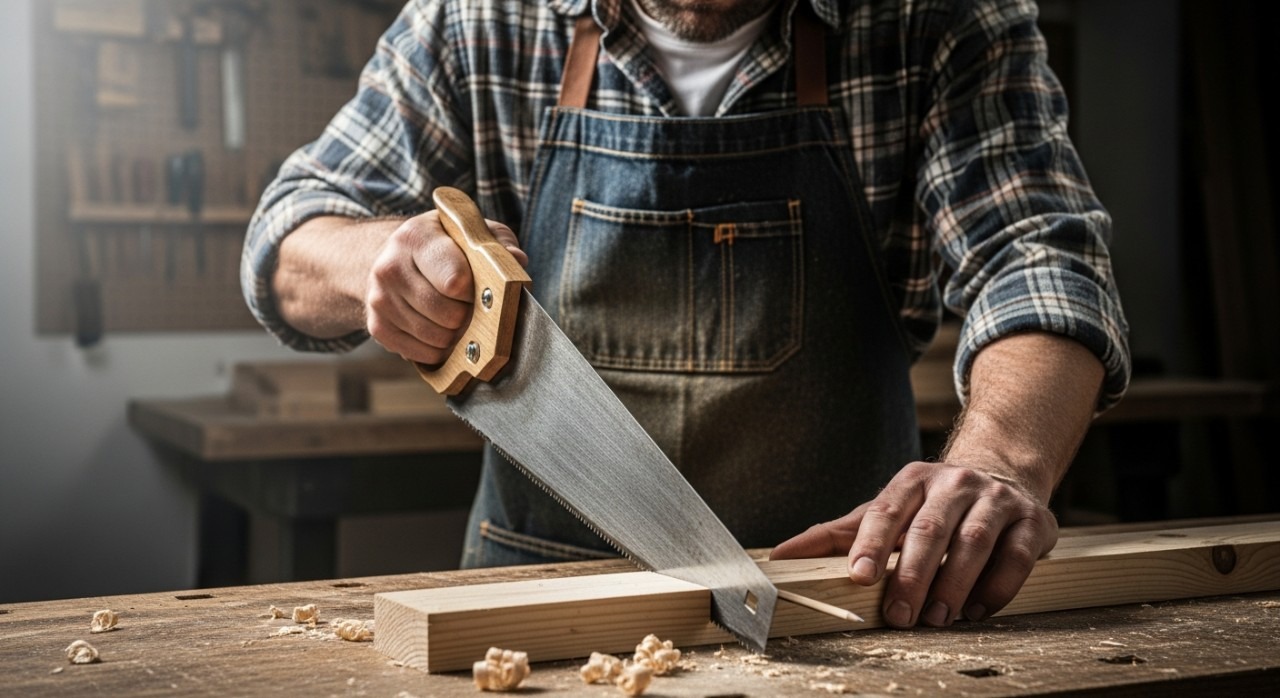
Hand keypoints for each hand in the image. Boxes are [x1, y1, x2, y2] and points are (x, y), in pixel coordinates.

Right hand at [366, 211, 526, 363]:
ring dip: (454, 335)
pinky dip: (438, 349)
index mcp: (416, 236)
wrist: (395, 259)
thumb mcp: (473, 234)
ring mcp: (379, 297)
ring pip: (435, 337)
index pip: (455, 281)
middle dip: (467, 315)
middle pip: (447, 314)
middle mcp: (390, 265)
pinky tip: (439, 329)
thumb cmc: (445, 247)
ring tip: (456, 317)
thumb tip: (517, 261)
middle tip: (470, 305)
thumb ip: (499, 243)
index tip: (479, 288)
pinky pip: (421, 353)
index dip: (475, 292)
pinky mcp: (376, 326)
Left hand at [769, 461, 1057, 627]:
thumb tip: (779, 557)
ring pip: (974, 543)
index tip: (859, 577)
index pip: (887, 510)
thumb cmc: (933, 504)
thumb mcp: (887, 509)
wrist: (1004, 473)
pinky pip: (1016, 556)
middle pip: (930, 530)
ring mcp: (996, 500)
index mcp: (913, 480)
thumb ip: (837, 535)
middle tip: (898, 615)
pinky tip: (977, 610)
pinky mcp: (1033, 521)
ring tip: (937, 619)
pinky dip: (997, 587)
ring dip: (954, 585)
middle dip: (912, 575)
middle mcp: (955, 483)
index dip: (872, 544)